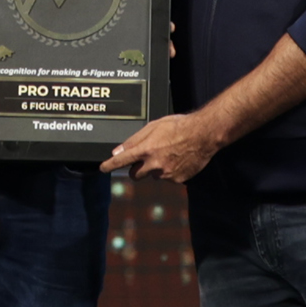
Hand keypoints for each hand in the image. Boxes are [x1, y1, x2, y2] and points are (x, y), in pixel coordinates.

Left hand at [99, 112, 219, 182]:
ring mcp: (166, 174)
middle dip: (137, 168)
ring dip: (155, 168)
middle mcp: (155, 164)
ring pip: (153, 176)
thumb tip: (118, 150)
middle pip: (136, 175)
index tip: (102, 168)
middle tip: (146, 158)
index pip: (122, 160)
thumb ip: (134, 140)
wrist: (203, 135)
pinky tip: (177, 159)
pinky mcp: (177, 180)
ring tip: (168, 153)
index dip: (110, 165)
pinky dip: (169, 171)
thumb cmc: (179, 126)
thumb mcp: (154, 126)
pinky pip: (168, 178)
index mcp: (146, 149)